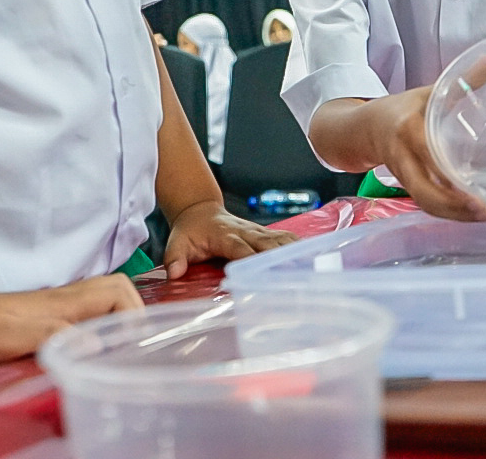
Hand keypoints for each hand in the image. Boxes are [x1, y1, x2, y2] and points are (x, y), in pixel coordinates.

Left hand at [0, 275, 142, 369]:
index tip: (134, 345)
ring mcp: (58, 309)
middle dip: (136, 315)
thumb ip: (50, 335)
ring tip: (121, 354)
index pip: (118, 292)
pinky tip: (94, 354)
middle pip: (119, 292)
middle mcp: (67, 301)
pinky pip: (89, 316)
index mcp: (63, 303)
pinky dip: (103, 329)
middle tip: (134, 350)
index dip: (134, 314)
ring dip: (121, 321)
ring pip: (105, 303)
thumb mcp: (9, 337)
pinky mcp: (48, 320)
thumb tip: (93, 346)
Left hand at [162, 199, 297, 278]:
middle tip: (296, 272)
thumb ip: (175, 257)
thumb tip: (175, 272)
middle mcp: (244, 231)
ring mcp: (256, 230)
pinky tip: (310, 254)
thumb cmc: (190, 230)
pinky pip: (282, 237)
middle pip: (266, 243)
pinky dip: (296, 245)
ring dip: (293, 250)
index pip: (240, 249)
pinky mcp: (263, 232)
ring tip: (310, 264)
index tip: (261, 275)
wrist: (200, 210)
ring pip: (278, 238)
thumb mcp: (176, 242)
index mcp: (224, 235)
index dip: (251, 260)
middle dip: (280, 257)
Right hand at [311, 88, 485, 223]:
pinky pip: (424, 201)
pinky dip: (446, 211)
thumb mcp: (429, 92)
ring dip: (452, 215)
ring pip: (424, 202)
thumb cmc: (402, 108)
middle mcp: (402, 155)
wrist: (364, 125)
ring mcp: (402, 172)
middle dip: (454, 209)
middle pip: (425, 192)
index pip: (430, 156)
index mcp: (409, 129)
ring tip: (483, 215)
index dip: (452, 177)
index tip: (479, 189)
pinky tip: (468, 213)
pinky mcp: (405, 184)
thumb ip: (460, 82)